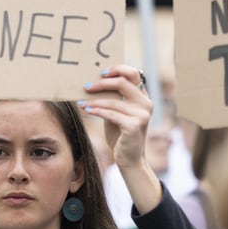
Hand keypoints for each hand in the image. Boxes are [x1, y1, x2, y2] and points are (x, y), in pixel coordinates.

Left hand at [80, 65, 161, 211]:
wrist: (129, 159)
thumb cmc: (120, 135)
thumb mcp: (116, 113)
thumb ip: (113, 98)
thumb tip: (93, 82)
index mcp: (143, 97)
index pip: (134, 73)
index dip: (118, 69)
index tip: (101, 73)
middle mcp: (146, 103)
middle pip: (123, 82)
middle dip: (103, 83)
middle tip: (87, 86)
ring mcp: (142, 115)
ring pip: (114, 100)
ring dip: (95, 100)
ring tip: (82, 102)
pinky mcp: (134, 126)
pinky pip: (111, 114)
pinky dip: (97, 111)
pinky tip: (87, 110)